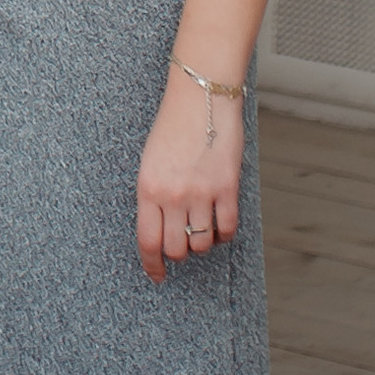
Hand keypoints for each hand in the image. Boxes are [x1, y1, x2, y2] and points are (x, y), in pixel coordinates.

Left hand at [135, 69, 242, 280]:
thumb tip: (161, 230)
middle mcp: (172, 194)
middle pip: (175, 248)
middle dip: (178, 254)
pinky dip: (223, 234)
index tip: (156, 276)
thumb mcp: (150, 162)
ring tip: (200, 228)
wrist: (200, 98)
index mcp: (147, 187)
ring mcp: (201, 192)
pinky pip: (226, 228)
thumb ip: (154, 196)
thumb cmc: (172, 127)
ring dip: (201, 243)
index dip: (152, 265)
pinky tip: (219, 225)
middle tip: (181, 245)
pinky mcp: (226, 187)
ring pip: (201, 243)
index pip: (147, 240)